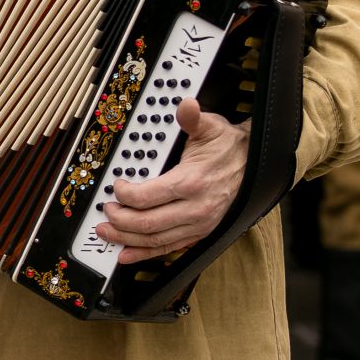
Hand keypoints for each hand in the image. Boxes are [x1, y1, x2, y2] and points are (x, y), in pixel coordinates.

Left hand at [95, 98, 251, 263]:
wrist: (254, 163)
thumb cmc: (227, 147)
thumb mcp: (210, 127)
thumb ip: (192, 118)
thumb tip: (186, 106)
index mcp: (191, 183)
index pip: (146, 197)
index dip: (123, 194)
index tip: (116, 186)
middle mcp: (195, 209)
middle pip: (147, 224)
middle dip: (119, 220)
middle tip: (105, 212)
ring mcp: (198, 224)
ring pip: (155, 240)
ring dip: (127, 239)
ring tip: (107, 233)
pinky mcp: (200, 232)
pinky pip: (169, 248)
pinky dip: (146, 253)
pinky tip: (128, 254)